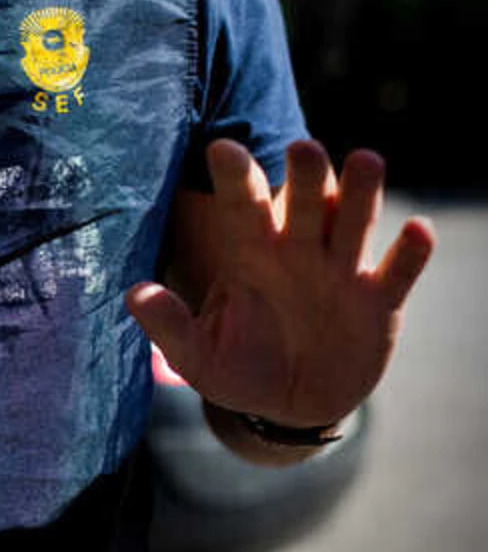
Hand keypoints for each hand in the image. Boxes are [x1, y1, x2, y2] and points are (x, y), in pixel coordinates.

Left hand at [126, 138, 435, 427]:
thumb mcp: (196, 355)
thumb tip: (134, 295)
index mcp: (251, 254)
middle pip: (305, 201)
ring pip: (354, 221)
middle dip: (305, 174)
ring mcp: (342, 272)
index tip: (222, 149)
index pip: (243, 207)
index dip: (236, 177)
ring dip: (361, 193)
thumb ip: (169, 325)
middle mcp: (298, 251)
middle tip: (302, 147)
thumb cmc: (238, 368)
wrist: (289, 404)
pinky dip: (410, 253)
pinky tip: (417, 232)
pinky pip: (397, 272)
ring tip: (365, 161)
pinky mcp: (379, 302)